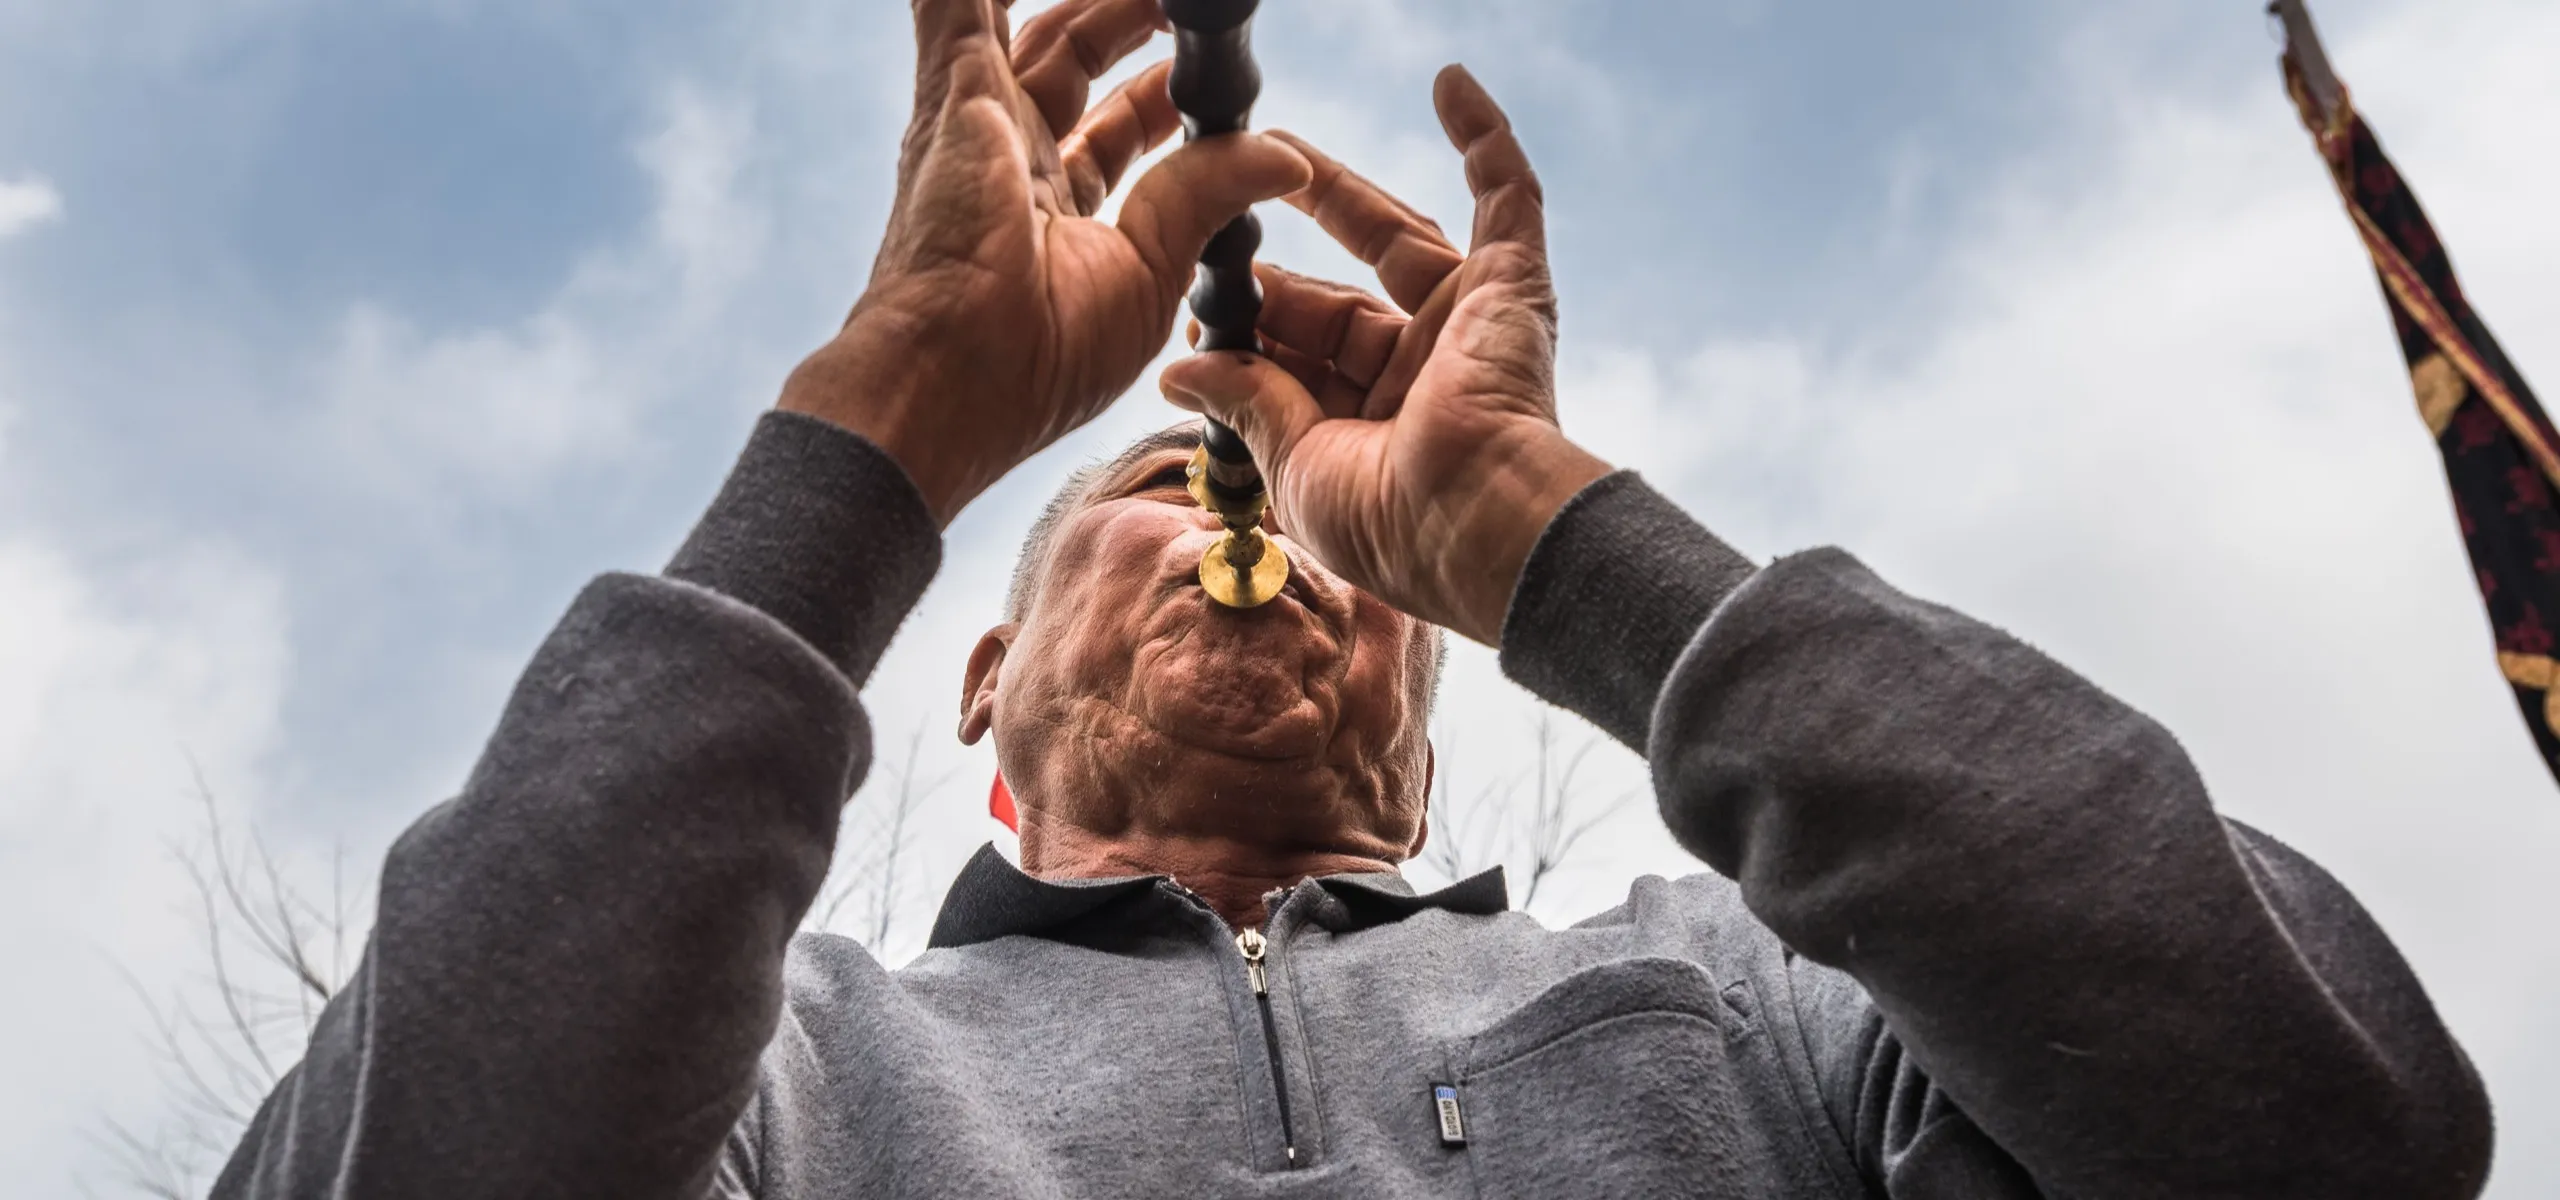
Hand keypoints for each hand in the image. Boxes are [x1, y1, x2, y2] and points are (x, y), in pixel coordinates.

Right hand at [780, 0, 1312, 527]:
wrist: (955, 371)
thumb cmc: (1043, 360)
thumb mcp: (1152, 270)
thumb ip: (1207, 195)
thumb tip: (1283, 156)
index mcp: (1058, 221)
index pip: (1116, 134)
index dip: (1160, 99)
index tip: (1205, 75)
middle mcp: (1011, 169)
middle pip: (1071, 70)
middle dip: (1123, 24)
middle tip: (1174, 1)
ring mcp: (977, 127)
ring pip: (1029, 33)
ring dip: (1083, 3)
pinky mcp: (955, 93)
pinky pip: (955, 9)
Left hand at [1159, 67, 1611, 646]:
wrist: (1477, 520)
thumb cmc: (1392, 522)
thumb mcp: (1294, 464)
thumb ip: (1246, 402)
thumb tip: (1179, 370)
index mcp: (1375, 430)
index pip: (1303, 362)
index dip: (1254, 332)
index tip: (1202, 312)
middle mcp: (1424, 375)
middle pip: (1339, 302)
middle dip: (1278, 276)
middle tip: (1215, 228)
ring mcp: (1471, 325)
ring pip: (1399, 241)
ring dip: (1340, 192)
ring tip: (1276, 146)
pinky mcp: (1514, 283)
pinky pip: (1508, 198)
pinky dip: (1486, 140)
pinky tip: (1449, 84)